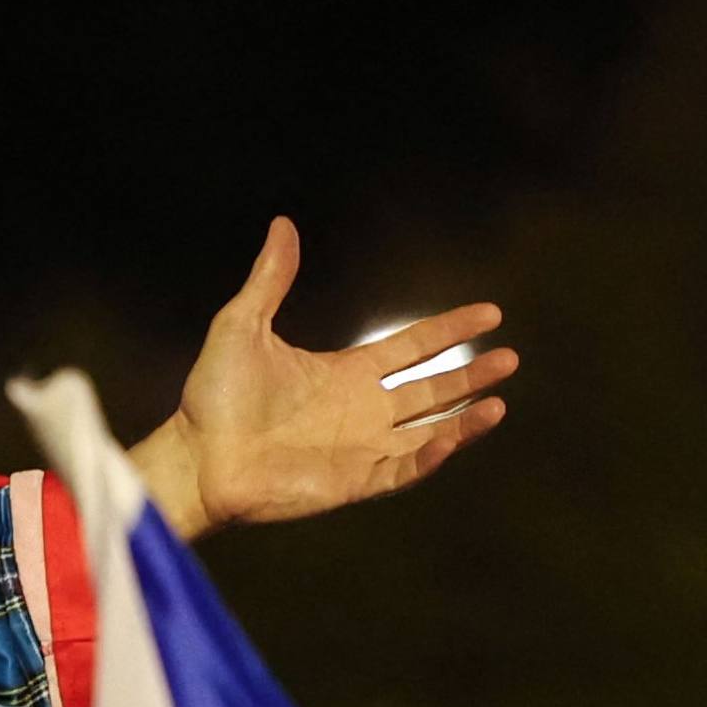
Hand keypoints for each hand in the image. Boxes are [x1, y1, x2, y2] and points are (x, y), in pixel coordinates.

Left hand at [129, 219, 512, 537]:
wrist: (195, 457)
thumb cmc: (214, 397)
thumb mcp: (242, 326)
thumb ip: (270, 279)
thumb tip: (282, 224)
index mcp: (345, 373)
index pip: (411, 347)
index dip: (449, 330)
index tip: (490, 313)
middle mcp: (361, 411)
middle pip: (431, 390)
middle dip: (471, 375)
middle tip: (511, 359)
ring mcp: (359, 448)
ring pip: (427, 432)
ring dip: (464, 420)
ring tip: (499, 403)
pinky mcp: (351, 482)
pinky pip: (402, 471)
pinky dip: (430, 456)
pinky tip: (453, 436)